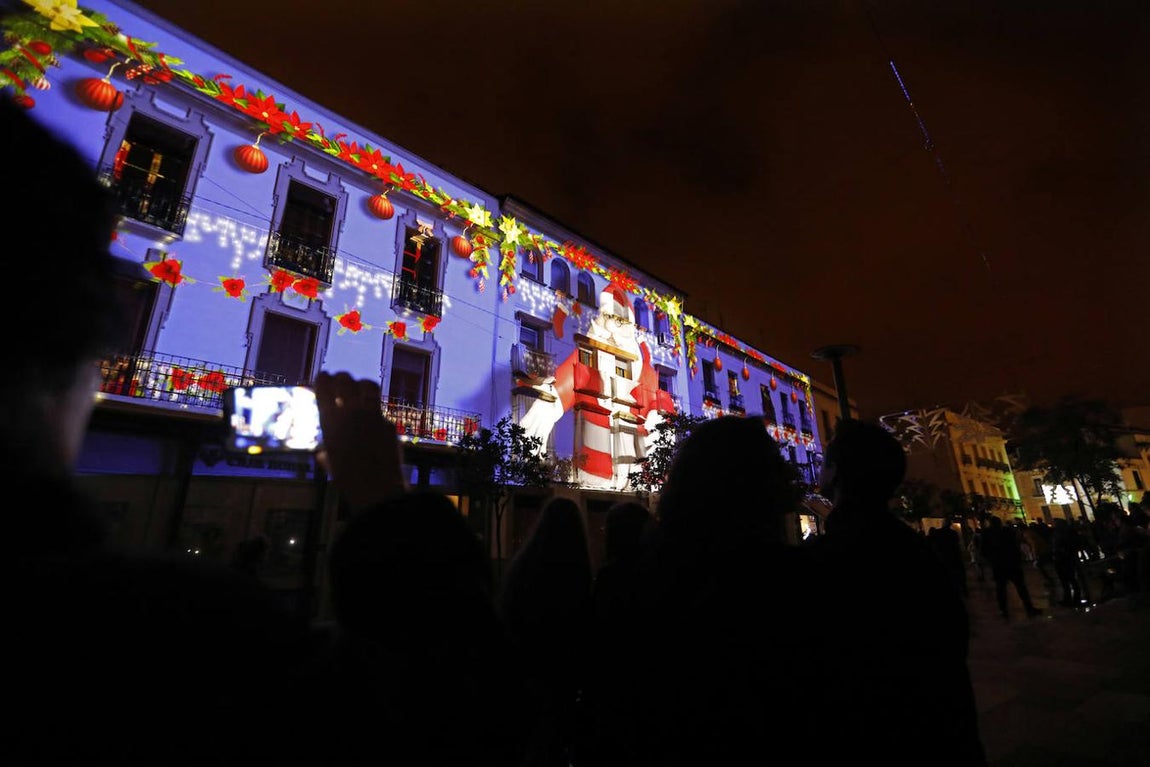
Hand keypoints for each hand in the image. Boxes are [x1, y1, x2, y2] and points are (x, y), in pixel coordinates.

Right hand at [314, 372, 405, 512]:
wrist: (377, 488)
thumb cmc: (348, 480)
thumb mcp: (332, 465)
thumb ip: (327, 455)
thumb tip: (322, 455)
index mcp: (330, 421)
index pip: (324, 386)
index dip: (324, 379)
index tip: (324, 378)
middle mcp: (350, 413)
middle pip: (345, 379)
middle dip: (342, 379)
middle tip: (342, 382)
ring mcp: (372, 415)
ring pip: (368, 385)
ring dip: (362, 385)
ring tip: (360, 391)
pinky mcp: (389, 422)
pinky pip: (381, 410)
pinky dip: (376, 412)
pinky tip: (374, 421)